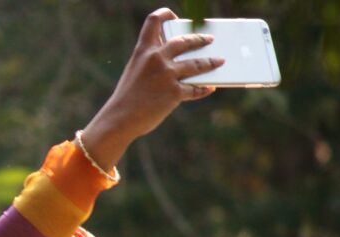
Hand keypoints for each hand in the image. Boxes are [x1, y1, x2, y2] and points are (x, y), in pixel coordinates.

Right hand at [80, 7, 223, 170]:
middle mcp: (156, 58)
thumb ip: (151, 63)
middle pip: (185, 40)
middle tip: (208, 40)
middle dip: (199, 39)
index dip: (165, 14)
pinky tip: (210, 88)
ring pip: (197, 64)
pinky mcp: (174, 92)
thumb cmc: (126, 98)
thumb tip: (176, 61)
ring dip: (211, 62)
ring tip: (219, 61)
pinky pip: (195, 89)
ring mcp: (167, 74)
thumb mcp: (134, 72)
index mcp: (143, 51)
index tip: (175, 17)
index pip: (154, 21)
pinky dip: (203, 89)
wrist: (120, 119)